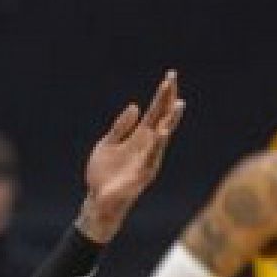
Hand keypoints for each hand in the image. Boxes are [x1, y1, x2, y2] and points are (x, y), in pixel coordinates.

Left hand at [79, 71, 184, 243]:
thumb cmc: (104, 174)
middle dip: (168, 100)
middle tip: (173, 79)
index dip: (162, 95)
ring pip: (163, 136)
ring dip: (170, 120)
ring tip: (178, 103)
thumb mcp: (108, 143)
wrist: (98, 200)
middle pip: (162, 118)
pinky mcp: (144, 173)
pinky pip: (152, 156)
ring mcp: (148, 159)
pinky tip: (161, 132)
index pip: (154, 112)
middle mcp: (148, 146)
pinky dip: (157, 145)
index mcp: (139, 137)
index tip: (170, 76)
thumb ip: (121, 126)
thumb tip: (135, 105)